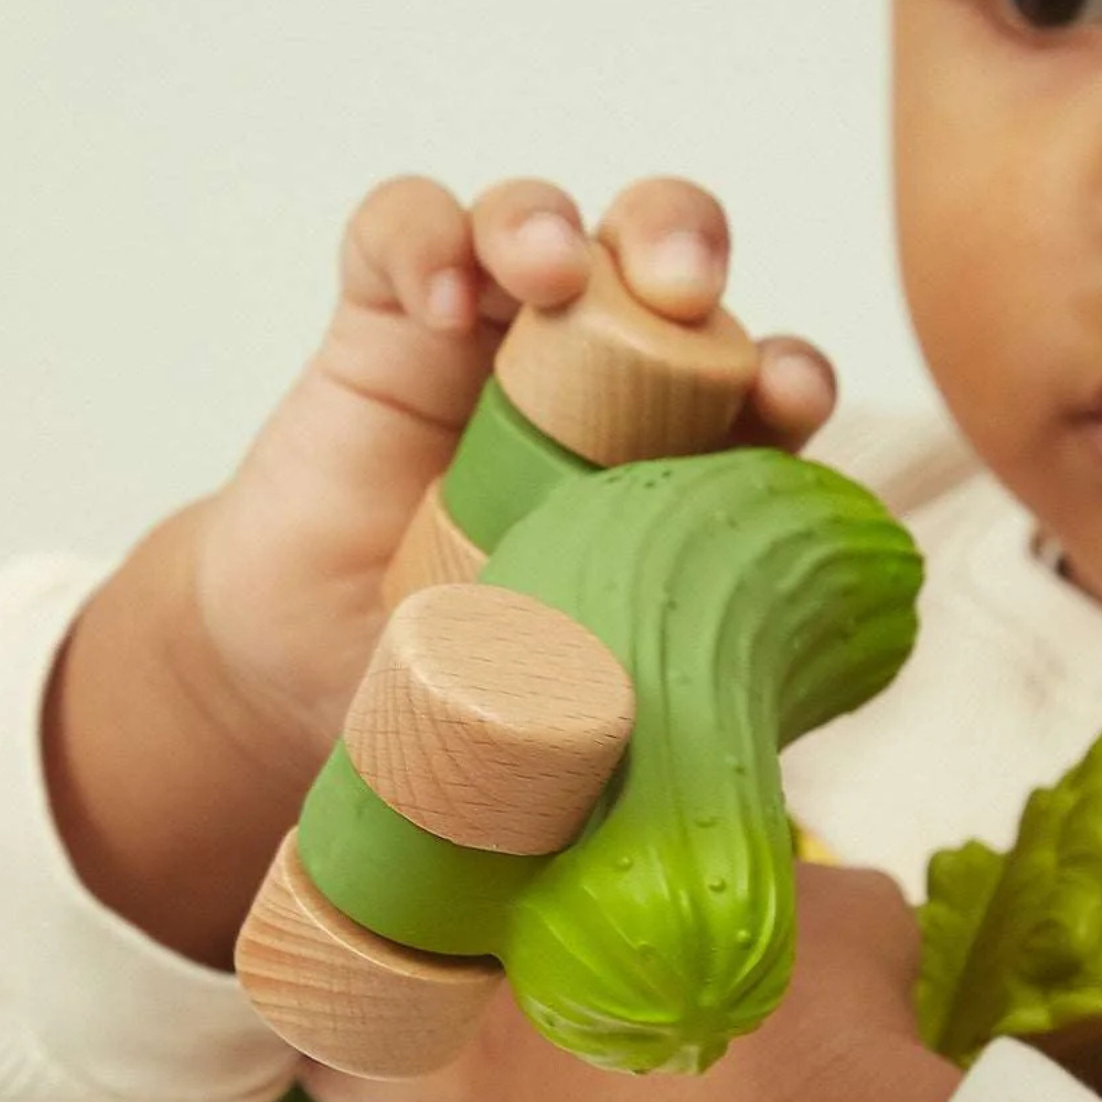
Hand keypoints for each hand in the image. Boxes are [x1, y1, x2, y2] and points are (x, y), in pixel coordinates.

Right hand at [45, 175, 836, 964]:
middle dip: (686, 247)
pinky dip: (424, 240)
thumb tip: (765, 879)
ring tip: (549, 273)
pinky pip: (401, 233)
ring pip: (544, 224)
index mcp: (681, 467)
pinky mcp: (381, 326)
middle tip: (682, 288)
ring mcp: (490, 343)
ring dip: (559, 223)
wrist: (314, 692)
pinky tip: (435, 299)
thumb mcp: (588, 726)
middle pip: (668, 266)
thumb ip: (666, 752)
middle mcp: (602, 386)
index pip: (759, 388)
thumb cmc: (476, 698)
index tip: (786, 406)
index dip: (784, 377)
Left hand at [305, 865, 961, 1101]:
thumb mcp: (848, 914)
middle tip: (372, 943)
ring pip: (374, 1056)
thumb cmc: (824, 1018)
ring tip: (335, 1061)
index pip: (507, 836)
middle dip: (378, 941)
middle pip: (405, 937)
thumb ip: (816, 894)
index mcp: (594, 884)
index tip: (460, 831)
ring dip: (352, 1059)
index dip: (474, 838)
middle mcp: (527, 961)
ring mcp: (498, 1067)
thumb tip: (821, 893)